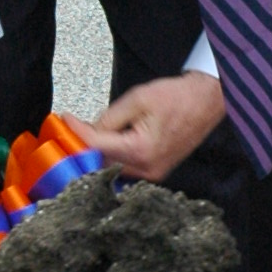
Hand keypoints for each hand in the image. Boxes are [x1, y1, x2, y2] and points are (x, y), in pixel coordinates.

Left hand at [71, 71, 226, 182]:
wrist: (206, 100)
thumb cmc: (178, 97)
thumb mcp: (137, 99)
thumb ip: (108, 118)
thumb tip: (86, 129)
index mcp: (140, 151)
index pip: (96, 146)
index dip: (77, 132)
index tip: (65, 120)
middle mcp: (147, 168)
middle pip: (102, 161)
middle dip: (85, 144)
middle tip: (73, 127)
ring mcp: (152, 173)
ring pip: (113, 165)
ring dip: (99, 150)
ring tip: (90, 130)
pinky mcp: (156, 171)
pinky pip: (127, 165)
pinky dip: (114, 153)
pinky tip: (108, 139)